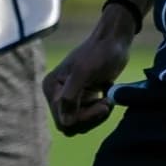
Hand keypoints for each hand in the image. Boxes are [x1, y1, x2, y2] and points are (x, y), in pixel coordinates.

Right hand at [43, 4, 137, 134]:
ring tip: (108, 99)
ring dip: (97, 115)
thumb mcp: (84, 73)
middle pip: (71, 124)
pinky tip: (108, 98)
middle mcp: (57, 95)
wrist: (115, 41)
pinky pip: (88, 117)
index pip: (63, 119)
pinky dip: (99, 111)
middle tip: (107, 103)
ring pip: (81, 123)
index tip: (103, 105)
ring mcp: (70, 97)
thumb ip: (71, 97)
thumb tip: (64, 121)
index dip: (83, 118)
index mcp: (51, 88)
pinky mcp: (83, 98)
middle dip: (91, 117)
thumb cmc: (100, 53)